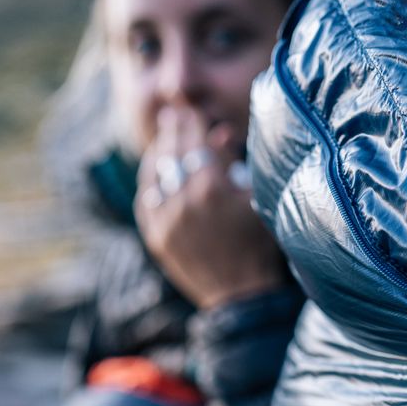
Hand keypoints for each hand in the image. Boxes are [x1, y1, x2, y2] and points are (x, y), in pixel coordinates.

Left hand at [135, 107, 286, 309]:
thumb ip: (236, 164)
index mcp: (211, 188)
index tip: (193, 108)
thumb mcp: (256, 199)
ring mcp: (165, 220)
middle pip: (172, 152)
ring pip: (154, 174)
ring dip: (158, 152)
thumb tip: (219, 134)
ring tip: (163, 137)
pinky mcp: (156, 238)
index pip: (197, 142)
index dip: (194, 122)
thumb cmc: (260, 246)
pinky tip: (155, 172)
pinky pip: (146, 200)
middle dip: (173, 130)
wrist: (242, 296)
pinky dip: (150, 182)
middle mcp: (183, 201)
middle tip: (172, 112)